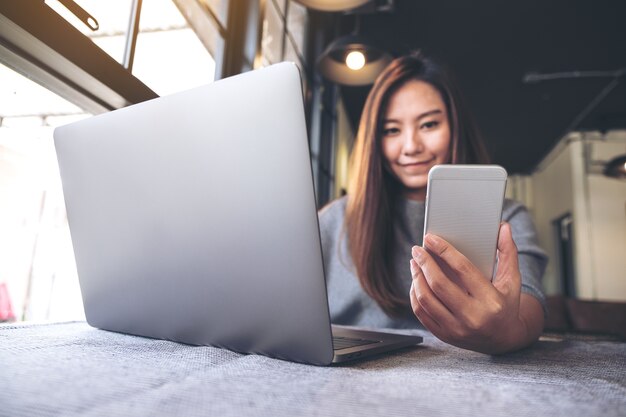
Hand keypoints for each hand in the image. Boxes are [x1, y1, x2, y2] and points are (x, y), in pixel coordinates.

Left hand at [409, 222, 542, 353]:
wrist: (504, 340)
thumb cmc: (506, 304)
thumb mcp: (512, 280)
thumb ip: (508, 253)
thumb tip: (503, 226)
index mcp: (491, 301)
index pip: (463, 269)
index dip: (444, 251)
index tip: (430, 238)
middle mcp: (473, 317)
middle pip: (439, 284)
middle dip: (424, 263)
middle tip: (417, 250)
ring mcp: (457, 329)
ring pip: (426, 299)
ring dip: (416, 277)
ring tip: (415, 263)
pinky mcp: (445, 336)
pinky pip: (421, 313)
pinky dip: (415, 295)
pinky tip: (416, 281)